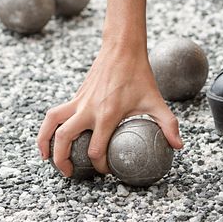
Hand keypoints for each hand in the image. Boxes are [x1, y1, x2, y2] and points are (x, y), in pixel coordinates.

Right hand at [36, 38, 183, 175]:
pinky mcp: (75, 96)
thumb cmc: (139, 75)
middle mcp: (88, 110)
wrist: (122, 48)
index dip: (99, 166)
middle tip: (69, 173)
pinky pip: (55, 113)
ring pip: (51, 123)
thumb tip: (178, 146)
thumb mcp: (156, 101)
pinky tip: (51, 138)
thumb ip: (168, 125)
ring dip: (44, 141)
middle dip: (62, 160)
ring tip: (45, 158)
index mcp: (107, 115)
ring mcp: (79, 102)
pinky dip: (49, 127)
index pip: (96, 150)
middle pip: (64, 139)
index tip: (106, 171)